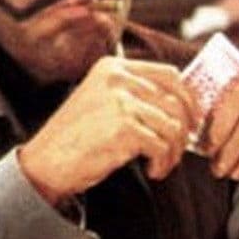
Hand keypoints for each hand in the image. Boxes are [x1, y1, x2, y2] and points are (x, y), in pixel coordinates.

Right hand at [19, 57, 198, 203]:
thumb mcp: (102, 100)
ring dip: (174, 151)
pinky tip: (152, 171)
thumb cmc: (76, 136)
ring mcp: (121, 102)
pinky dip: (163, 163)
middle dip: (185, 129)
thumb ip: (135, 93)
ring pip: (173, 126)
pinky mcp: (124, 128)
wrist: (45, 162)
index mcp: (114, 67)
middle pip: (176, 101)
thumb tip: (182, 102)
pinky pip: (162, 146)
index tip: (193, 118)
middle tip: (181, 147)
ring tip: (162, 164)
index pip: (170, 74)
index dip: (189, 98)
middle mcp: (118, 79)